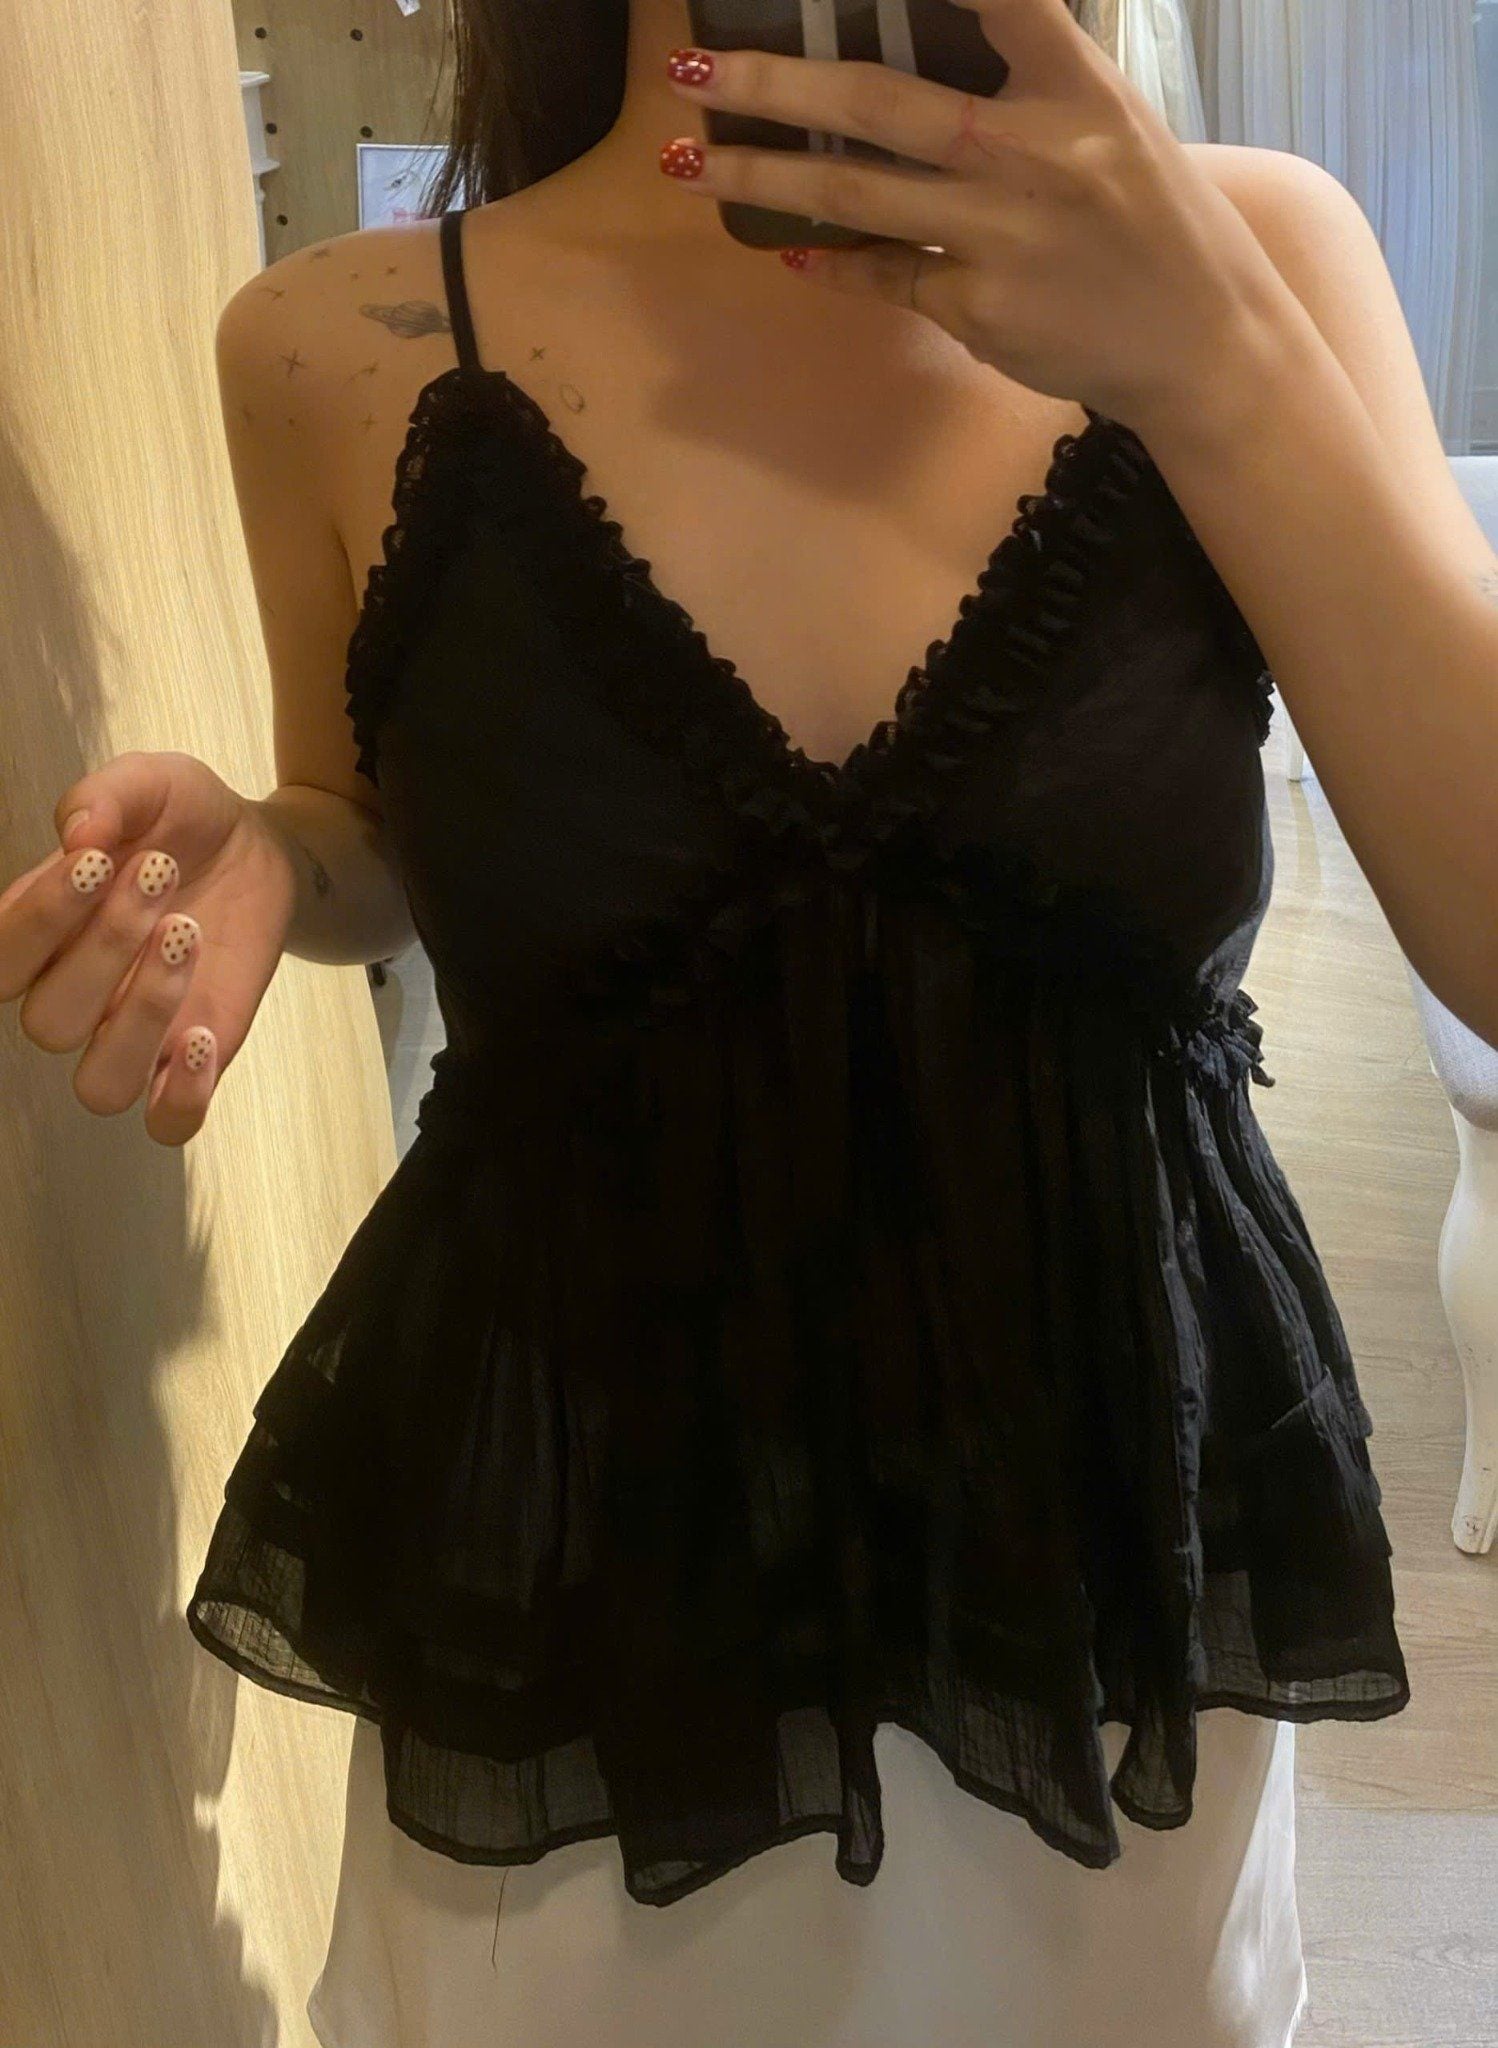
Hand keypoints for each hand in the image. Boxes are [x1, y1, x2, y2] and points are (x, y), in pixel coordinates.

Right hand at [0, 753, 296, 1146]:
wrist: (259, 848)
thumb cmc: (184, 819)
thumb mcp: (152, 783)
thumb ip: (107, 796)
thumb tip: (80, 831)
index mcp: (42, 935)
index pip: (1, 961)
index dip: (38, 919)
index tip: (96, 859)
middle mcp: (76, 996)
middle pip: (50, 1022)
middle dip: (105, 945)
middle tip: (161, 874)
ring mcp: (136, 1036)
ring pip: (99, 1085)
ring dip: (141, 1014)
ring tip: (186, 933)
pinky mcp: (194, 1059)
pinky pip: (167, 1122)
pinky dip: (181, 1099)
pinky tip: (203, 1035)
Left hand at [661, 0, 1287, 426]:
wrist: (1202, 340)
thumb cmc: (1149, 221)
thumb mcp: (1109, 121)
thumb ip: (1027, 75)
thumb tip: (923, 45)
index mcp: (1077, 85)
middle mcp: (1033, 151)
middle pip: (879, 100)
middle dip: (773, 80)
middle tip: (694, 66)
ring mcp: (1001, 235)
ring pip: (854, 196)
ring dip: (760, 176)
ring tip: (690, 162)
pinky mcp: (979, 308)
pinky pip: (884, 275)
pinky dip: (831, 262)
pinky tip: (782, 246)